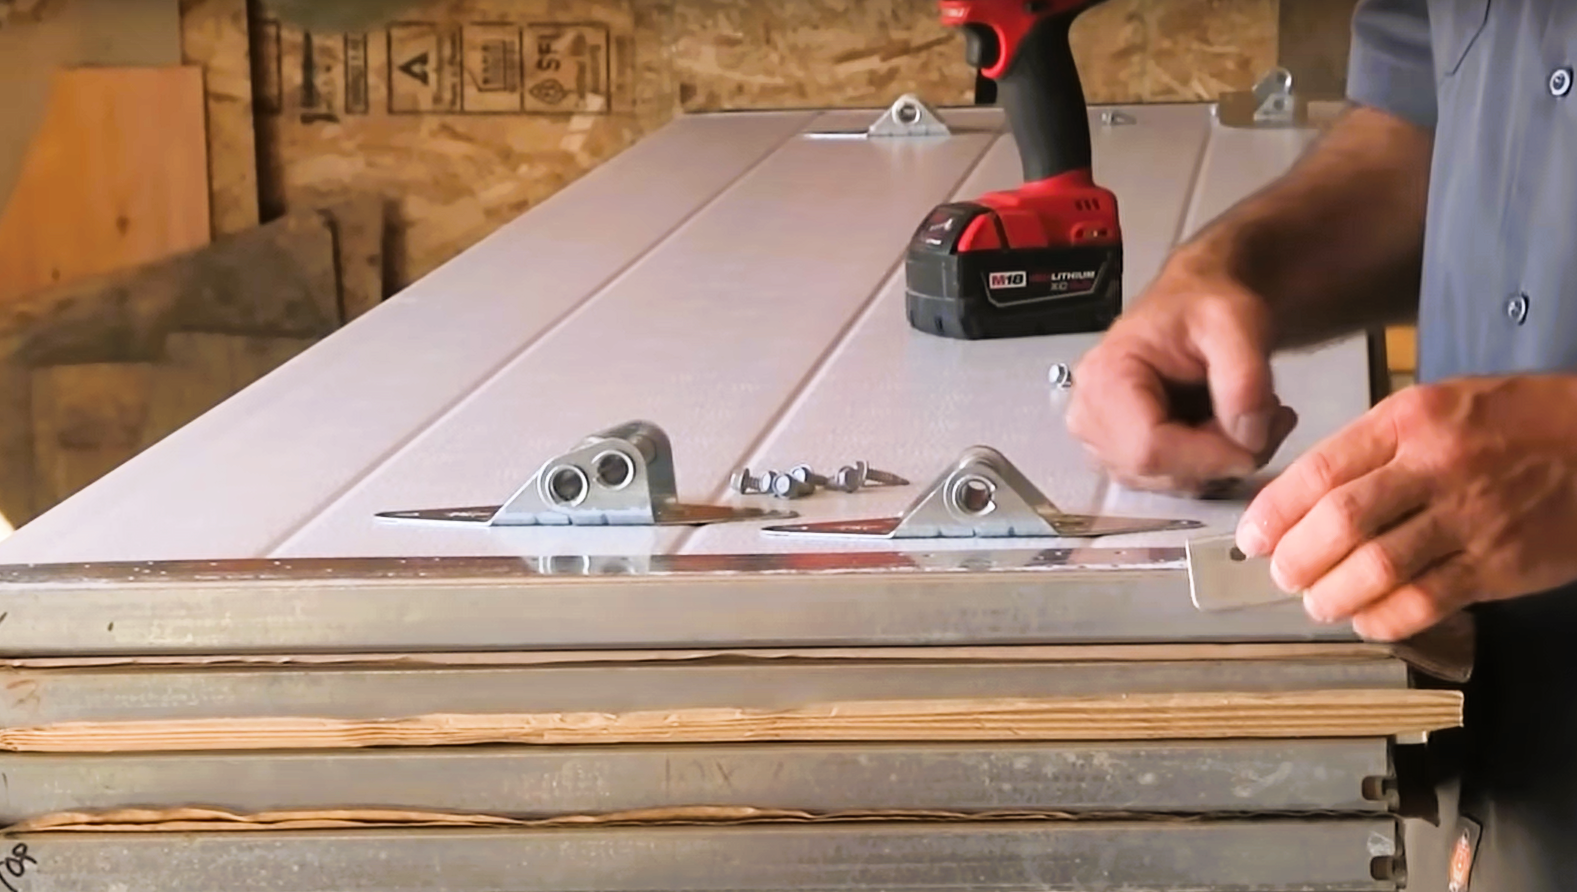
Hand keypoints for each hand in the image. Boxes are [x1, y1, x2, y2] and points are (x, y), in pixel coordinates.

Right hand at [1065, 258, 1298, 494]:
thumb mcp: (1237, 322)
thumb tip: (1247, 439)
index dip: (1210, 457)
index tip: (1259, 437)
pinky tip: (1226, 429)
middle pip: (1159, 472)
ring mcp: (1101, 442)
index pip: (1149, 449)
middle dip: (1220, 456)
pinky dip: (1209, 464)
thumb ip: (1245, 380)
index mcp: (1105, 378)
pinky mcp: (1121, 456)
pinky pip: (1172, 481)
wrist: (1192, 304)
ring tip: (1248, 414)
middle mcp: (1090, 417)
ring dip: (1220, 460)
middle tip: (1264, 415)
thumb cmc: (1204, 305)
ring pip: (1170, 483)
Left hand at [1236, 375, 1576, 640]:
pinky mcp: (1499, 565)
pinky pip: (1425, 602)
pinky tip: (1366, 618)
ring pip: (1378, 568)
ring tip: (1318, 601)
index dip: (1275, 511)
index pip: (1322, 470)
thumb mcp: (1442, 404)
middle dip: (1297, 557)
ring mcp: (1470, 519)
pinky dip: (1383, 618)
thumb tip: (1308, 493)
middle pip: (1341, 522)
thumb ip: (1377, 444)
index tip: (1252, 536)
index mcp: (1412, 419)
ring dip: (1333, 594)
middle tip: (1282, 574)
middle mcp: (1437, 467)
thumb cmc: (1519, 421)